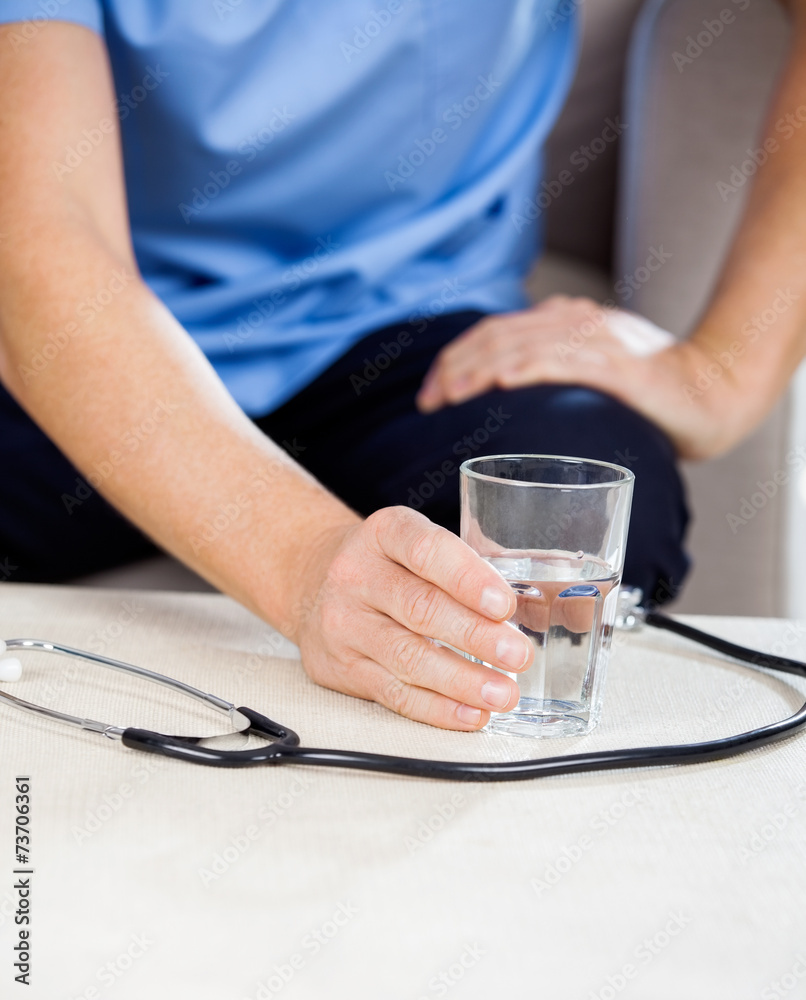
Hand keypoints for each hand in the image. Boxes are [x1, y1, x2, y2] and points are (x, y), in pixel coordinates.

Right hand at [285, 506, 534, 730]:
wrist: (311, 580)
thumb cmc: (388, 564)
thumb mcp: (417, 544)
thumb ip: (472, 569)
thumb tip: (555, 611)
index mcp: (385, 533)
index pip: (426, 551)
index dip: (467, 578)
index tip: (504, 604)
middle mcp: (356, 574)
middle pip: (419, 608)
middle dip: (475, 636)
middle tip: (517, 655)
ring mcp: (344, 623)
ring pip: (407, 657)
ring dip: (462, 680)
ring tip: (503, 693)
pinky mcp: (340, 668)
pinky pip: (394, 693)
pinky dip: (437, 709)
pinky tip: (471, 713)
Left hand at [415, 296, 748, 459]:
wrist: (712, 391)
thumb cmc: (650, 395)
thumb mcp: (592, 376)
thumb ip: (554, 377)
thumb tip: (507, 407)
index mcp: (564, 323)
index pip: (493, 331)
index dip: (454, 360)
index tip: (429, 397)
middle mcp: (573, 323)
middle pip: (495, 336)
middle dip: (453, 369)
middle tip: (427, 403)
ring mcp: (595, 340)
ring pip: (519, 344)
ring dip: (477, 370)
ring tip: (448, 396)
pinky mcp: (616, 365)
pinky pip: (562, 361)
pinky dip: (526, 368)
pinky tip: (500, 381)